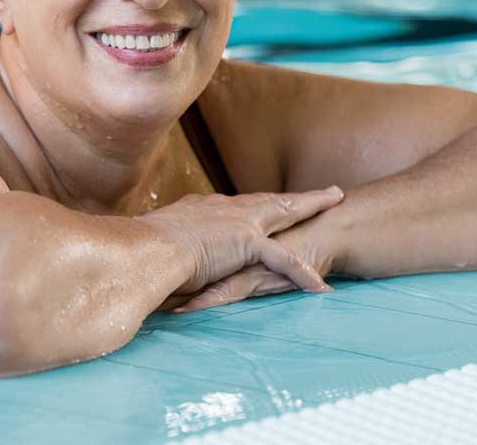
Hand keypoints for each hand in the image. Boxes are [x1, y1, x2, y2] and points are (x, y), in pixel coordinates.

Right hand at [137, 186, 344, 301]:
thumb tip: (158, 258)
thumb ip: (168, 248)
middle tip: (326, 190)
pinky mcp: (246, 241)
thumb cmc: (140, 252)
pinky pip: (284, 259)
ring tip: (336, 201)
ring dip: (313, 207)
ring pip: (285, 212)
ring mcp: (238, 221)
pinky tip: (320, 286)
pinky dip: (302, 273)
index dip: (259, 204)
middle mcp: (224, 209)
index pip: (239, 205)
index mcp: (204, 210)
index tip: (269, 203)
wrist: (144, 251)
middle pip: (270, 199)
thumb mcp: (158, 244)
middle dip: (298, 196)